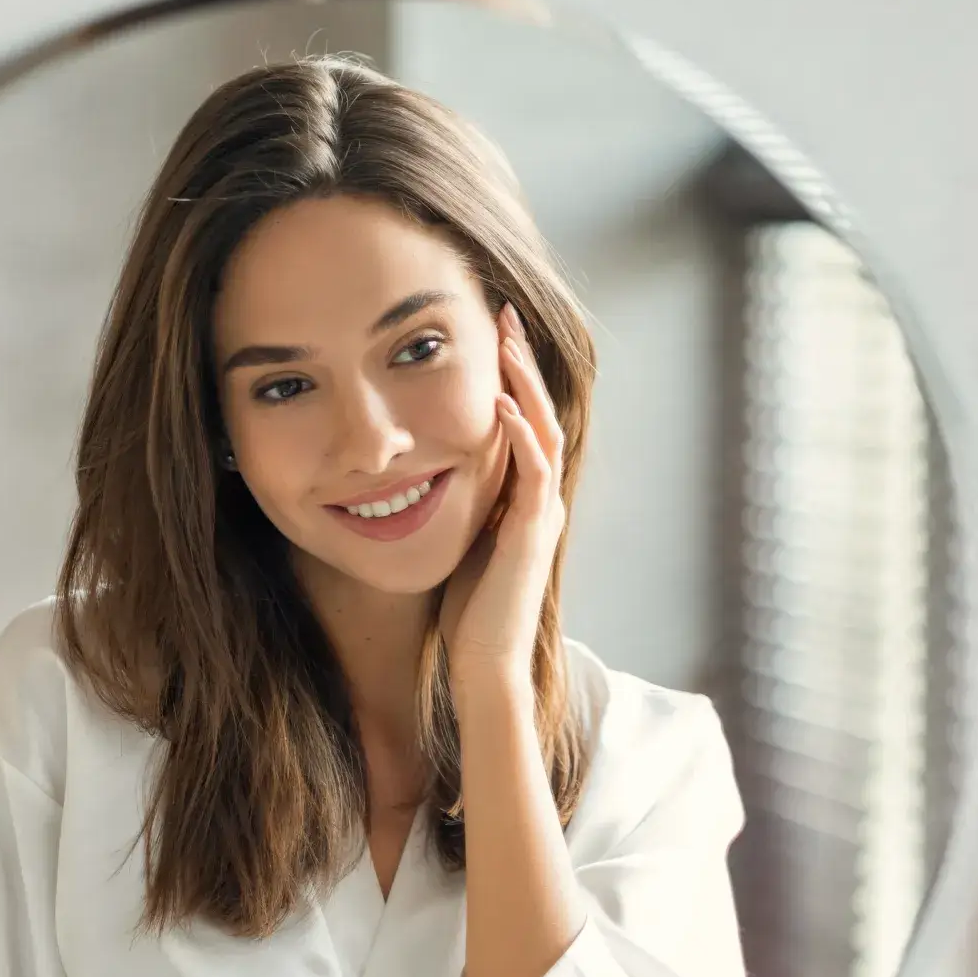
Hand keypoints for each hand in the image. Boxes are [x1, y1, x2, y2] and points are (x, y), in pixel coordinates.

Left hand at [440, 303, 564, 692]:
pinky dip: (519, 432)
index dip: (512, 376)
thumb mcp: (465, 540)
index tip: (491, 334)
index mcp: (526, 499)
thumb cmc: (470, 611)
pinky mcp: (533, 531)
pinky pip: (533, 469)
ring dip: (524, 383)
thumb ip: (465, 505)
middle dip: (522, 362)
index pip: (525, 421)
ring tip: (506, 340)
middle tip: (503, 313)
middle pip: (540, 412)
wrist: (486, 663)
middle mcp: (542, 498)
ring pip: (543, 429)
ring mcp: (542, 513)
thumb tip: (433, 473)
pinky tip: (500, 402)